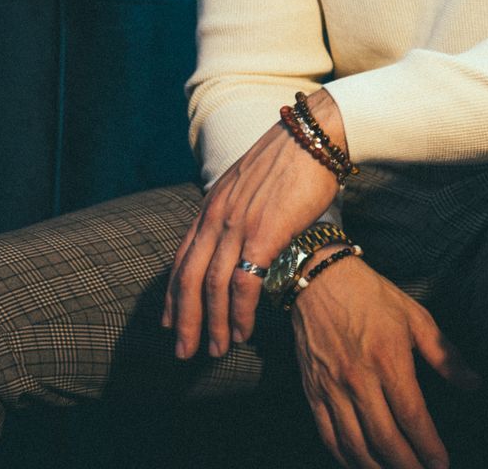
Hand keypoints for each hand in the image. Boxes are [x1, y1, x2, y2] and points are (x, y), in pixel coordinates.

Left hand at [161, 89, 345, 358]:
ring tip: (216, 350)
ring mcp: (237, 225)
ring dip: (211, 324)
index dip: (173, 294)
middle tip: (183, 352)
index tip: (170, 322)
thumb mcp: (254, 183)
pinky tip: (243, 331)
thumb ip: (243, 209)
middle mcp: (217, 216)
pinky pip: (243, 284)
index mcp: (212, 205)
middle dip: (183, 320)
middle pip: (188, 279)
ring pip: (211, 287)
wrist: (316, 134)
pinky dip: (239, 313)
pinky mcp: (263, 233)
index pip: (181, 258)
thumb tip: (248, 235)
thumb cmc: (295, 158)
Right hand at [291, 253, 481, 468]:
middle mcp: (358, 379)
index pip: (412, 415)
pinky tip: (361, 465)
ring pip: (354, 445)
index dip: (428, 445)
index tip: (442, 464)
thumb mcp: (416, 317)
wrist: (319, 280)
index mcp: (388, 359)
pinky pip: (328, 436)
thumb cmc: (373, 296)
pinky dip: (345, 458)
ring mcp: (331, 389)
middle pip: (384, 438)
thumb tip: (473, 384)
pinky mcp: (313, 392)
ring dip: (377, 468)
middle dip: (407, 465)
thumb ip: (446, 355)